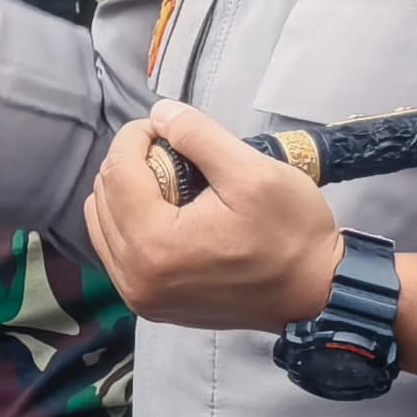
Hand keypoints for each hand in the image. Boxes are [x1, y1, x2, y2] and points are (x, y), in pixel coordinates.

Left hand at [83, 105, 345, 331]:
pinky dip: (130, 222)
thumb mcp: (253, 173)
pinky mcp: (148, 303)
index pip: (117, 171)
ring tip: (173, 182)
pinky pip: (115, 250)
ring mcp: (138, 295)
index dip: (137, 136)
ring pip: (101, 221)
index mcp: (156, 246)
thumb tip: (160, 112)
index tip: (168, 126)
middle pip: (102, 195)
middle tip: (175, 152)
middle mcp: (135, 277)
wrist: (315, 294)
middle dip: (132, 163)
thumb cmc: (292, 235)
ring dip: (128, 192)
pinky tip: (167, 211)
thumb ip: (199, 136)